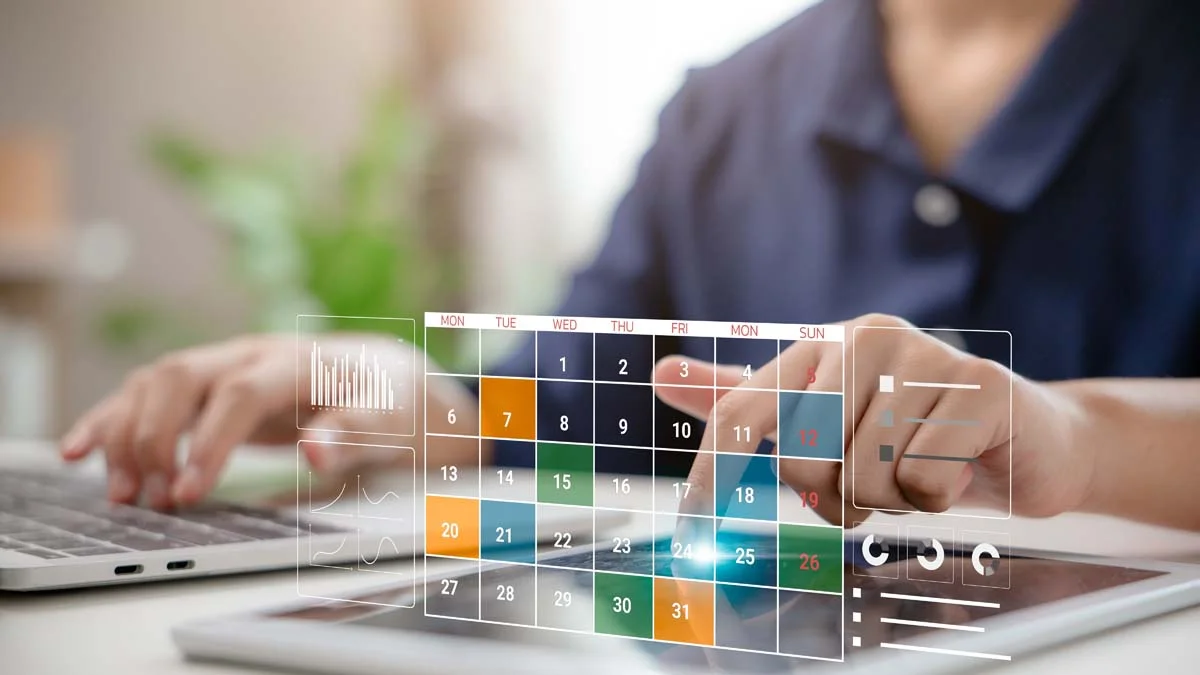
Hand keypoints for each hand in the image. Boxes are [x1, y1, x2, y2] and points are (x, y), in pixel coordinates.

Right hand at [60, 334, 424, 507]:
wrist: (383, 376)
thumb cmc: (385, 401)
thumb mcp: (386, 421)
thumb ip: (353, 434)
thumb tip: (316, 452)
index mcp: (297, 362)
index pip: (243, 393)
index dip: (211, 441)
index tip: (188, 494)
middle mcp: (250, 354)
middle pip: (181, 377)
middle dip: (155, 438)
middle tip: (152, 501)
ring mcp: (223, 364)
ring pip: (154, 383)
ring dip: (127, 435)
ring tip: (121, 496)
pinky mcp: (206, 385)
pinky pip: (147, 394)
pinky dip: (112, 420)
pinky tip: (80, 451)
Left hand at [655, 314, 1091, 525]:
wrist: (1027, 437)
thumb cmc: (915, 433)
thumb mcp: (824, 418)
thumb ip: (748, 400)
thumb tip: (663, 374)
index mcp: (823, 345)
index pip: (742, 411)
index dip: (711, 472)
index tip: (690, 526)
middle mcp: (869, 337)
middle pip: (802, 459)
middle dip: (834, 498)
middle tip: (870, 486)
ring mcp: (927, 356)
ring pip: (862, 477)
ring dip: (887, 501)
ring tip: (916, 473)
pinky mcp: (979, 387)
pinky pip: (922, 481)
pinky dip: (934, 498)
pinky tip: (956, 471)